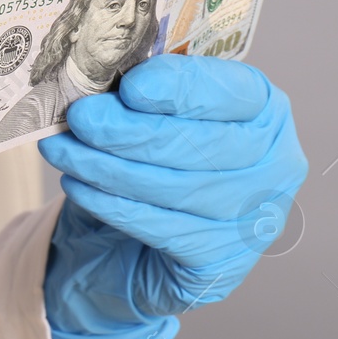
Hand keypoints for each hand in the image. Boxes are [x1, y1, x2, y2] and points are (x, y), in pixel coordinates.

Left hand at [36, 54, 308, 338]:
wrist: (129, 242)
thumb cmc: (148, 162)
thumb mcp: (149, 116)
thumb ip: (142, 93)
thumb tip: (98, 75)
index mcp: (265, 112)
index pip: (235, 93)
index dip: (183, 89)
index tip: (131, 86)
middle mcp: (276, 167)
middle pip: (205, 144)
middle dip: (132, 130)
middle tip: (81, 117)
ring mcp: (256, 220)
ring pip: (177, 188)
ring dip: (108, 166)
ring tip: (60, 149)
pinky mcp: (222, 263)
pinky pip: (161, 229)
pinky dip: (111, 204)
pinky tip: (76, 184)